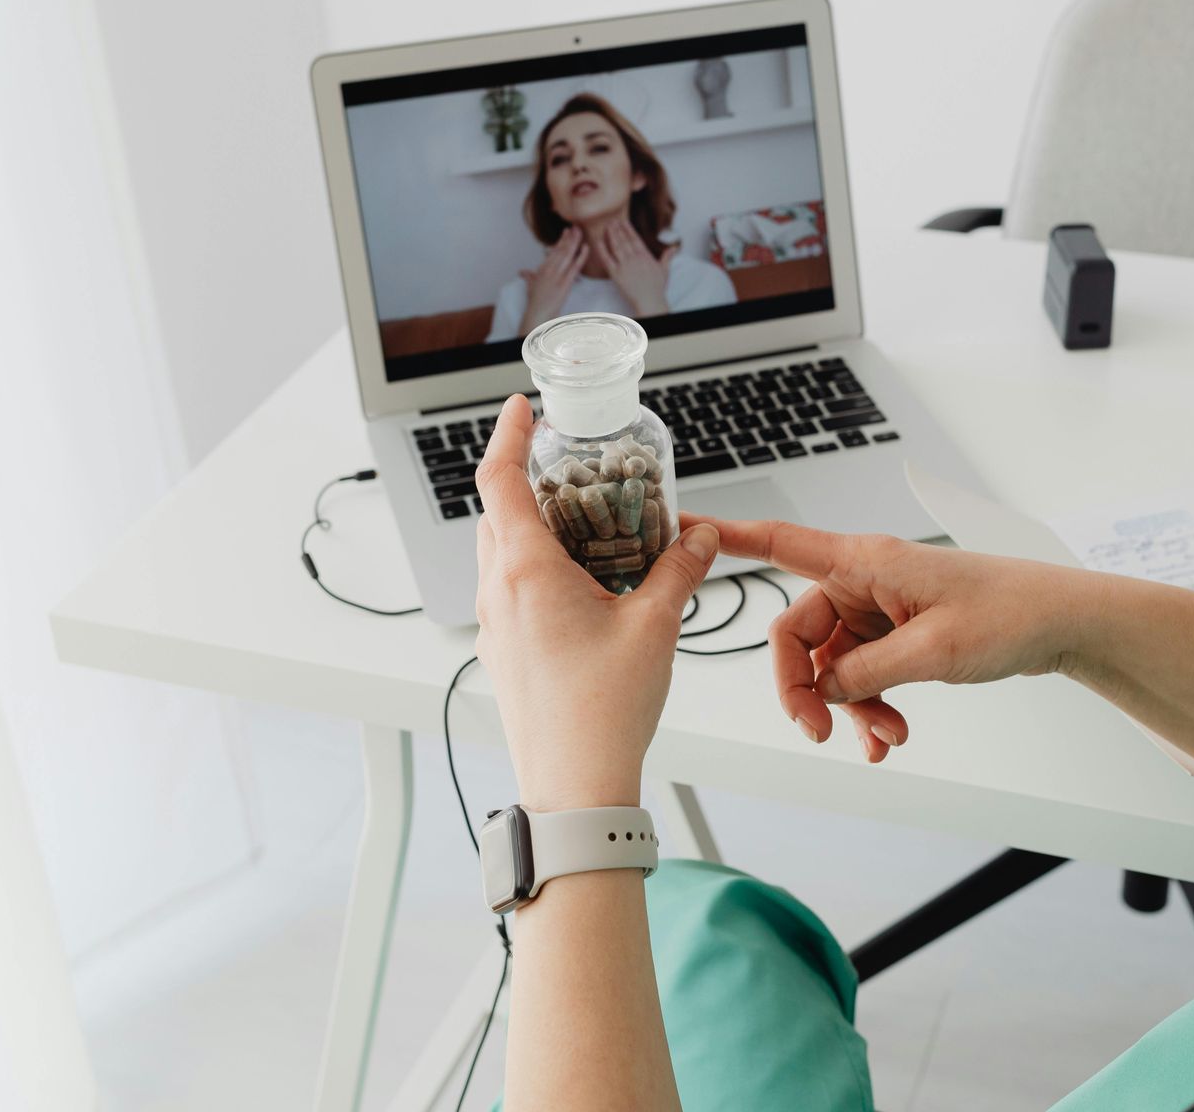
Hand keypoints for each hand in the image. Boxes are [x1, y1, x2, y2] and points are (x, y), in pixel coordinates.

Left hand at [476, 396, 718, 809]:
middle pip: (496, 513)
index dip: (507, 434)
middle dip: (526, 480)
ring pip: (501, 554)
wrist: (574, 786)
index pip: (498, 479)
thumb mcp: (655, 627)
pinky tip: (582, 583)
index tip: (521, 407)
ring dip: (532, 527)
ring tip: (583, 523)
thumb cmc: (605, 711)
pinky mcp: (504, 653)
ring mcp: (494, 626)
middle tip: (569, 465)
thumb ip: (679, 570)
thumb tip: (699, 537)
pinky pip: (509, 591)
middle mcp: (497, 592)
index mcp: (525, 571)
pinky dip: (536, 569)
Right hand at [517, 228, 587, 335]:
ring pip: (567, 254)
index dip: (561, 241)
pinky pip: (575, 267)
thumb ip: (529, 276)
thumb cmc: (535, 301)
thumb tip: (523, 272)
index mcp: (542, 268)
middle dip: (569, 237)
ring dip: (574, 242)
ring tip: (580, 231)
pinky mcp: (565, 282)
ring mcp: (557, 275)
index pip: (554, 251)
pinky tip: (586, 247)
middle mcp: (549, 269)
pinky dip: (581, 256)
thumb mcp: (530, 286)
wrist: (538, 313)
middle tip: (576, 227)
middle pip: (561, 249)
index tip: (566, 232)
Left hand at [597, 218, 672, 317]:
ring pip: (616, 246)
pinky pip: (607, 259)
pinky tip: (598, 241)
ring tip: (607, 226)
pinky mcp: (616, 274)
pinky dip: (602, 249)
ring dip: (611, 235)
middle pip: (624, 240)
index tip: (623, 221)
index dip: (628, 229)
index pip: (635, 239)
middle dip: (618, 229)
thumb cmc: (657, 288)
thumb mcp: (665, 270)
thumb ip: (667, 257)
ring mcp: (625, 265)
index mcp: (645, 256)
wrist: (650, 300)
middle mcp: (635, 258)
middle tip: (612, 220)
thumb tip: (674, 248)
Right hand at [688, 515, 1098, 761]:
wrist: (1060, 625)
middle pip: (799, 634)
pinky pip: (864, 677)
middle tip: (820, 732)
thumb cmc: (1009, 612)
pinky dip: (872, 710)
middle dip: (806, 688)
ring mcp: (879, 611)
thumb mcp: (933, 650)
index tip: (682, 529)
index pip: (779, 543)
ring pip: (833, 666)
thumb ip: (868, 670)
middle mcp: (864, 581)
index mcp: (864, 561)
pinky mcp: (898, 636)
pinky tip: (889, 740)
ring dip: (850, 708)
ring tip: (886, 739)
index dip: (727, 537)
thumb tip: (826, 688)